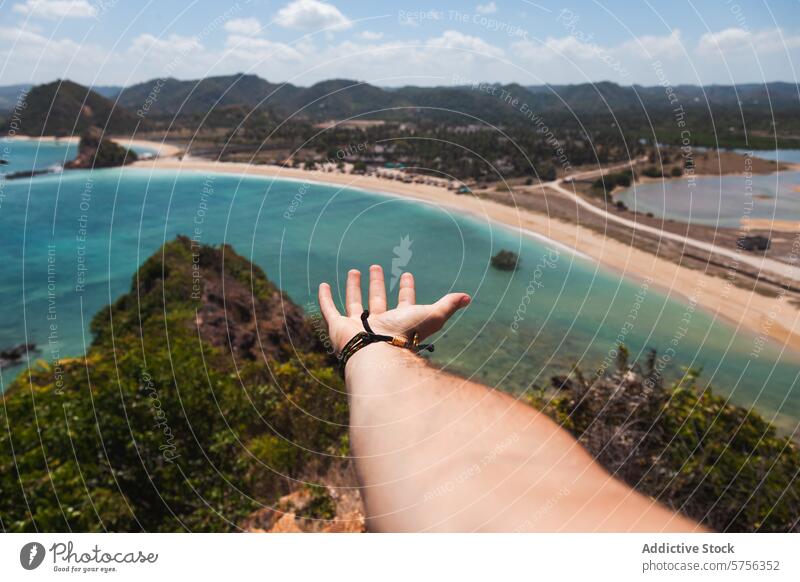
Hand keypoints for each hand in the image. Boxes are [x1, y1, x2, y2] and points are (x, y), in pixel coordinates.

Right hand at [318, 265, 470, 354]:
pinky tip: (323, 284)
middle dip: (377, 284)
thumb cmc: (405, 337)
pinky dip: (325, 298)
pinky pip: (329, 310)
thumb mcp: (431, 316)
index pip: (404, 302)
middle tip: (375, 267)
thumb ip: (448, 305)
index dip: (406, 289)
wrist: (377, 354)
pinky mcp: (338, 328)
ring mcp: (356, 326)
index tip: (407, 275)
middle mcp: (378, 324)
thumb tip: (468, 297)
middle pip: (377, 300)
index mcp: (399, 322)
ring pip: (354, 303)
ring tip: (355, 271)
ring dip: (354, 287)